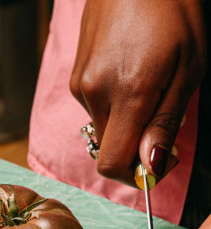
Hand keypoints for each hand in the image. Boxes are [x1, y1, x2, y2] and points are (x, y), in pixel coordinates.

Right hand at [70, 0, 205, 185]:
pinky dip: (114, 103)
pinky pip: (95, 106)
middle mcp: (93, 92)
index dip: (135, 176)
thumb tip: (151, 165)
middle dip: (135, 146)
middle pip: (108, 148)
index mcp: (125, 93)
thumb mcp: (188, 68)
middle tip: (164, 120)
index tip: (157, 165)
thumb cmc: (175, 9)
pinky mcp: (76, 74)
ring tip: (149, 84)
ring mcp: (80, 82)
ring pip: (103, 127)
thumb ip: (166, 121)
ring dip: (126, 121)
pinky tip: (130, 72)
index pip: (113, 165)